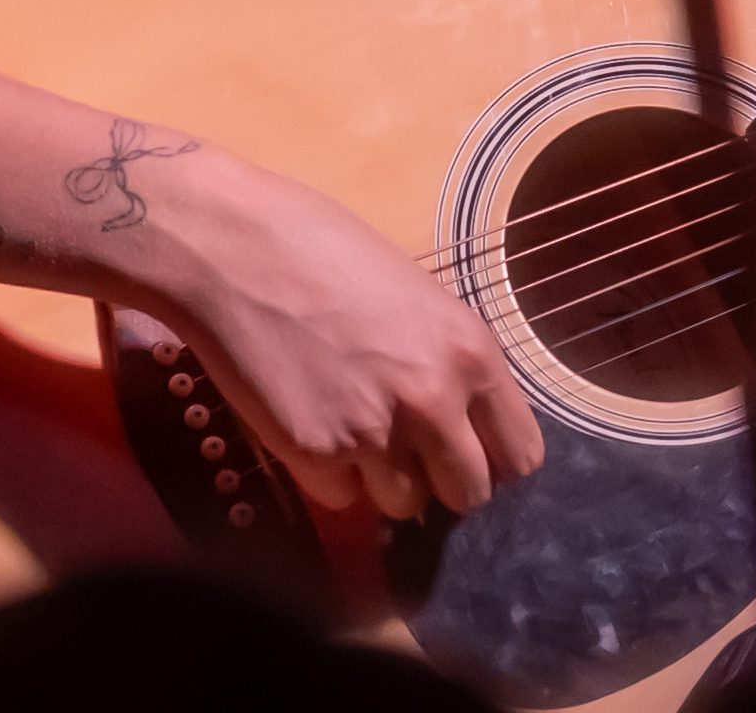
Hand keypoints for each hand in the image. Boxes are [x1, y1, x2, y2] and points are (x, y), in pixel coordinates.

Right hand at [154, 153, 546, 520]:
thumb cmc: (327, 252)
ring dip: (384, 481)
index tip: (471, 453)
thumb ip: (447, 363)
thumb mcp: (418, 298)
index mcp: (472, 352)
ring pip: (404, 505)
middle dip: (442, 479)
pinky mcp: (315, 456)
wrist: (236, 250)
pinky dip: (329, 476)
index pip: (519, 453)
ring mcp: (374, 435)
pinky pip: (341, 499)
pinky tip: (311, 424)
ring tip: (353, 428)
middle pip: (468, 493)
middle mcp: (434, 401)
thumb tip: (461, 424)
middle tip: (411, 452)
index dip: (493, 458)